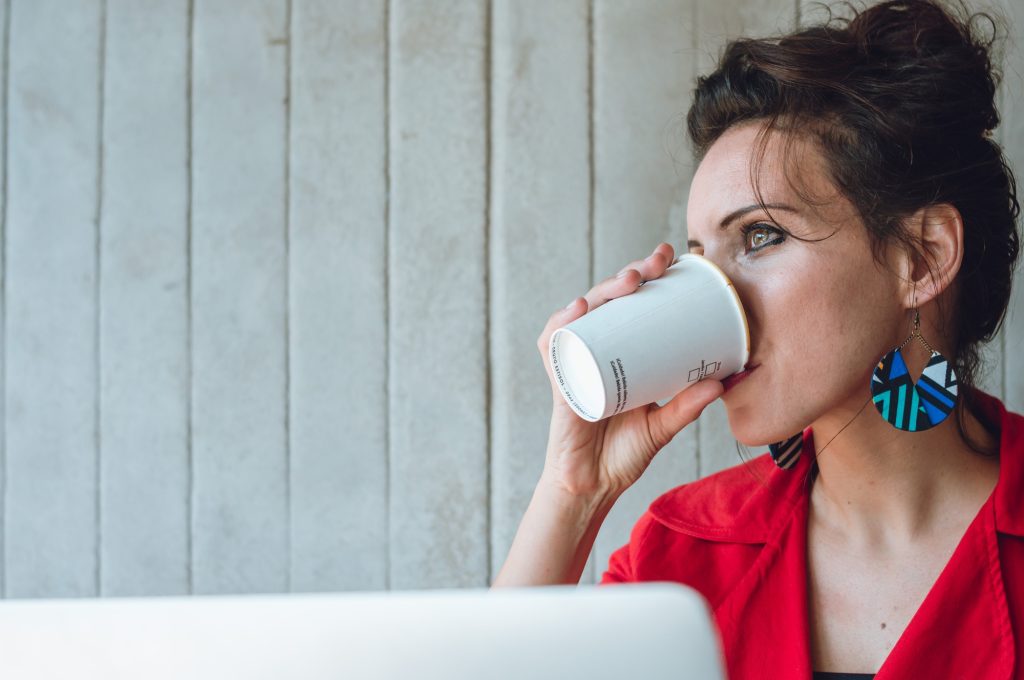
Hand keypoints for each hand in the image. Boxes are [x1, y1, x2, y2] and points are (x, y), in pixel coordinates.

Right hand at [537, 242, 724, 498]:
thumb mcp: (664, 424)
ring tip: (628, 282)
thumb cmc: (623, 453)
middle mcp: (596, 350)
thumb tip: (727, 380)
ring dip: (602, 291)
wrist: (594, 487)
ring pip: (582, 314)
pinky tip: (578, 310)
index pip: (631, 304)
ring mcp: (575, 363)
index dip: (648, 276)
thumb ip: (689, 404)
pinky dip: (562, 326)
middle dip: (629, 275)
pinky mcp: (560, 382)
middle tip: (655, 265)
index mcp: (621, 353)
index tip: (672, 258)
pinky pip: (554, 347)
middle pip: (607, 301)